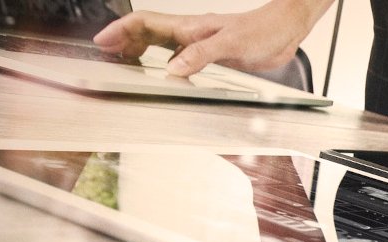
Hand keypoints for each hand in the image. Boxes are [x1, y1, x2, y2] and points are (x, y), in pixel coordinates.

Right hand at [92, 0, 326, 76]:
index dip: (121, 31)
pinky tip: (162, 72)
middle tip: (104, 54)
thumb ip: (201, 55)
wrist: (285, 29)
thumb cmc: (263, 31)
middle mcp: (191, 33)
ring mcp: (199, 42)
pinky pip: (178, 55)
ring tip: (122, 61)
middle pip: (146, 32)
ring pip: (160, 43)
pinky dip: (163, 61)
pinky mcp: (211, 53)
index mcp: (190, 27)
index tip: (102, 41)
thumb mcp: (231, 44)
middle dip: (122, 41)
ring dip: (139, 49)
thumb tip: (173, 68)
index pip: (145, 23)